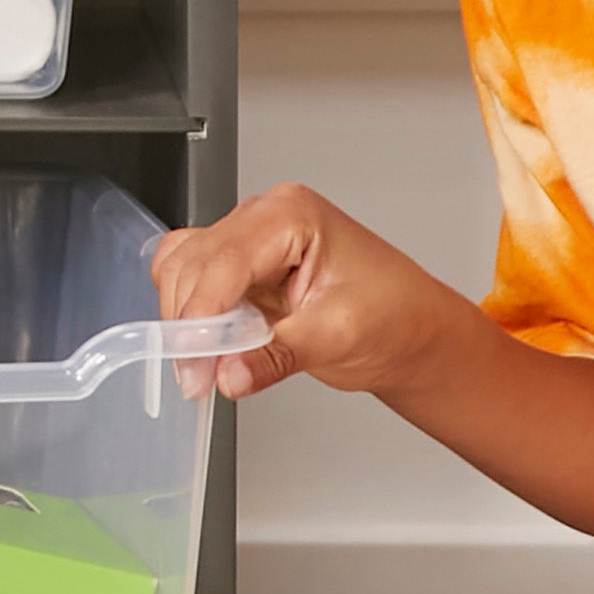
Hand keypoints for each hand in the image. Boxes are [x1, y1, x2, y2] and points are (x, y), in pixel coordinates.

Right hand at [150, 184, 470, 401]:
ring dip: (183, 321)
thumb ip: (276, 356)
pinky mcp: (237, 266)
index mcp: (291, 216)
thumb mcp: (338, 337)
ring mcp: (246, 240)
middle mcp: (262, 218)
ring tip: (207, 366)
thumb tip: (227, 374)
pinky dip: (186, 315)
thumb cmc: (396, 317)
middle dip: (188, 324)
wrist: (413, 331)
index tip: (193, 363)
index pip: (223, 262)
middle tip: (198, 378)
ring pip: (179, 270)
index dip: (199, 315)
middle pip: (192, 264)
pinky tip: (208, 345)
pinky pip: (187, 280)